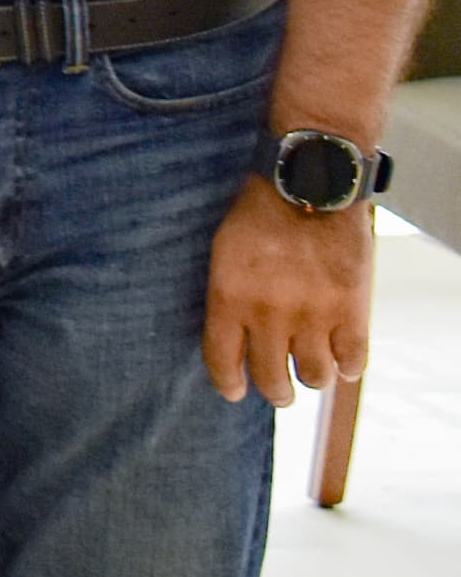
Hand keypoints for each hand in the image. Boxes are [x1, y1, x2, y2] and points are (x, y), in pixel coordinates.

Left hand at [203, 182, 371, 403]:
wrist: (309, 183)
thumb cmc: (260, 213)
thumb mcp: (224, 252)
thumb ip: (229, 297)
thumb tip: (233, 339)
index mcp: (229, 298)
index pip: (224, 361)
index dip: (229, 384)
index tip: (235, 393)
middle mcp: (269, 313)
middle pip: (272, 379)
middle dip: (276, 392)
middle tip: (280, 392)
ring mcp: (313, 314)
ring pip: (314, 376)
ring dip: (312, 378)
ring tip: (311, 372)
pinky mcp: (352, 309)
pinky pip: (353, 362)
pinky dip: (348, 367)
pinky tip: (342, 360)